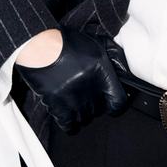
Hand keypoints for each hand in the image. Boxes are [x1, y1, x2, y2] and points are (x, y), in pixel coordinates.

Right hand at [13, 25, 130, 133]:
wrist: (39, 45)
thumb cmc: (67, 43)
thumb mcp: (97, 43)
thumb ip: (115, 56)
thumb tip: (126, 71)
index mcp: (102, 71)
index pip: (118, 101)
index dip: (116, 105)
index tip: (112, 105)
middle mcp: (90, 87)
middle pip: (100, 110)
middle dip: (96, 106)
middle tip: (89, 99)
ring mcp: (73, 96)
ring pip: (84, 118)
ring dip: (82, 114)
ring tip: (77, 105)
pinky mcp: (56, 103)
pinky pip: (67, 123)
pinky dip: (69, 124)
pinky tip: (68, 118)